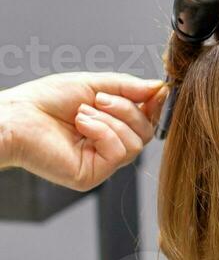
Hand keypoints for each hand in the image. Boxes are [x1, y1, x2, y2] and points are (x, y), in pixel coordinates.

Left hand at [0, 73, 165, 191]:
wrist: (18, 116)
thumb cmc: (46, 100)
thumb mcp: (95, 84)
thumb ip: (129, 87)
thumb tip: (160, 88)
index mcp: (110, 125)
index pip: (146, 119)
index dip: (155, 105)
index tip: (157, 91)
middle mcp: (108, 145)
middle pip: (147, 131)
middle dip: (127, 109)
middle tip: (100, 99)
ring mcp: (101, 163)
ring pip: (136, 143)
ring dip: (110, 120)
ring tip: (82, 113)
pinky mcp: (92, 175)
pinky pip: (119, 152)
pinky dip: (103, 132)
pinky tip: (81, 125)